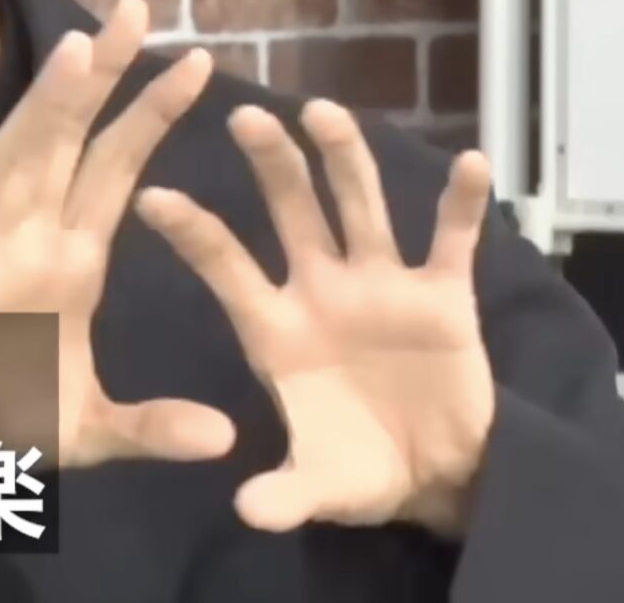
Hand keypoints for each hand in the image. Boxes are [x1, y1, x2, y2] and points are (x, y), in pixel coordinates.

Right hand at [0, 0, 234, 470]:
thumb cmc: (6, 422)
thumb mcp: (96, 432)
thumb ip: (154, 428)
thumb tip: (226, 440)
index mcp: (72, 258)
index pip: (117, 168)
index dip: (151, 112)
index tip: (196, 57)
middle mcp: (29, 242)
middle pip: (67, 142)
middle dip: (98, 76)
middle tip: (133, 9)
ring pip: (12, 171)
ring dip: (38, 115)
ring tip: (71, 55)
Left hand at [133, 101, 496, 537]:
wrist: (434, 477)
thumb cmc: (357, 468)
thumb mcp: (319, 486)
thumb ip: (287, 493)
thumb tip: (250, 512)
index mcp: (275, 327)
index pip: (224, 267)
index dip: (192, 234)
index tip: (149, 195)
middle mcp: (322, 290)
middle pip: (290, 212)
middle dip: (270, 164)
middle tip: (243, 113)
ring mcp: (382, 286)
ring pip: (360, 207)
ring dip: (346, 159)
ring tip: (325, 111)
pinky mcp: (445, 296)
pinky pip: (451, 241)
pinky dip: (463, 204)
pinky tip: (473, 162)